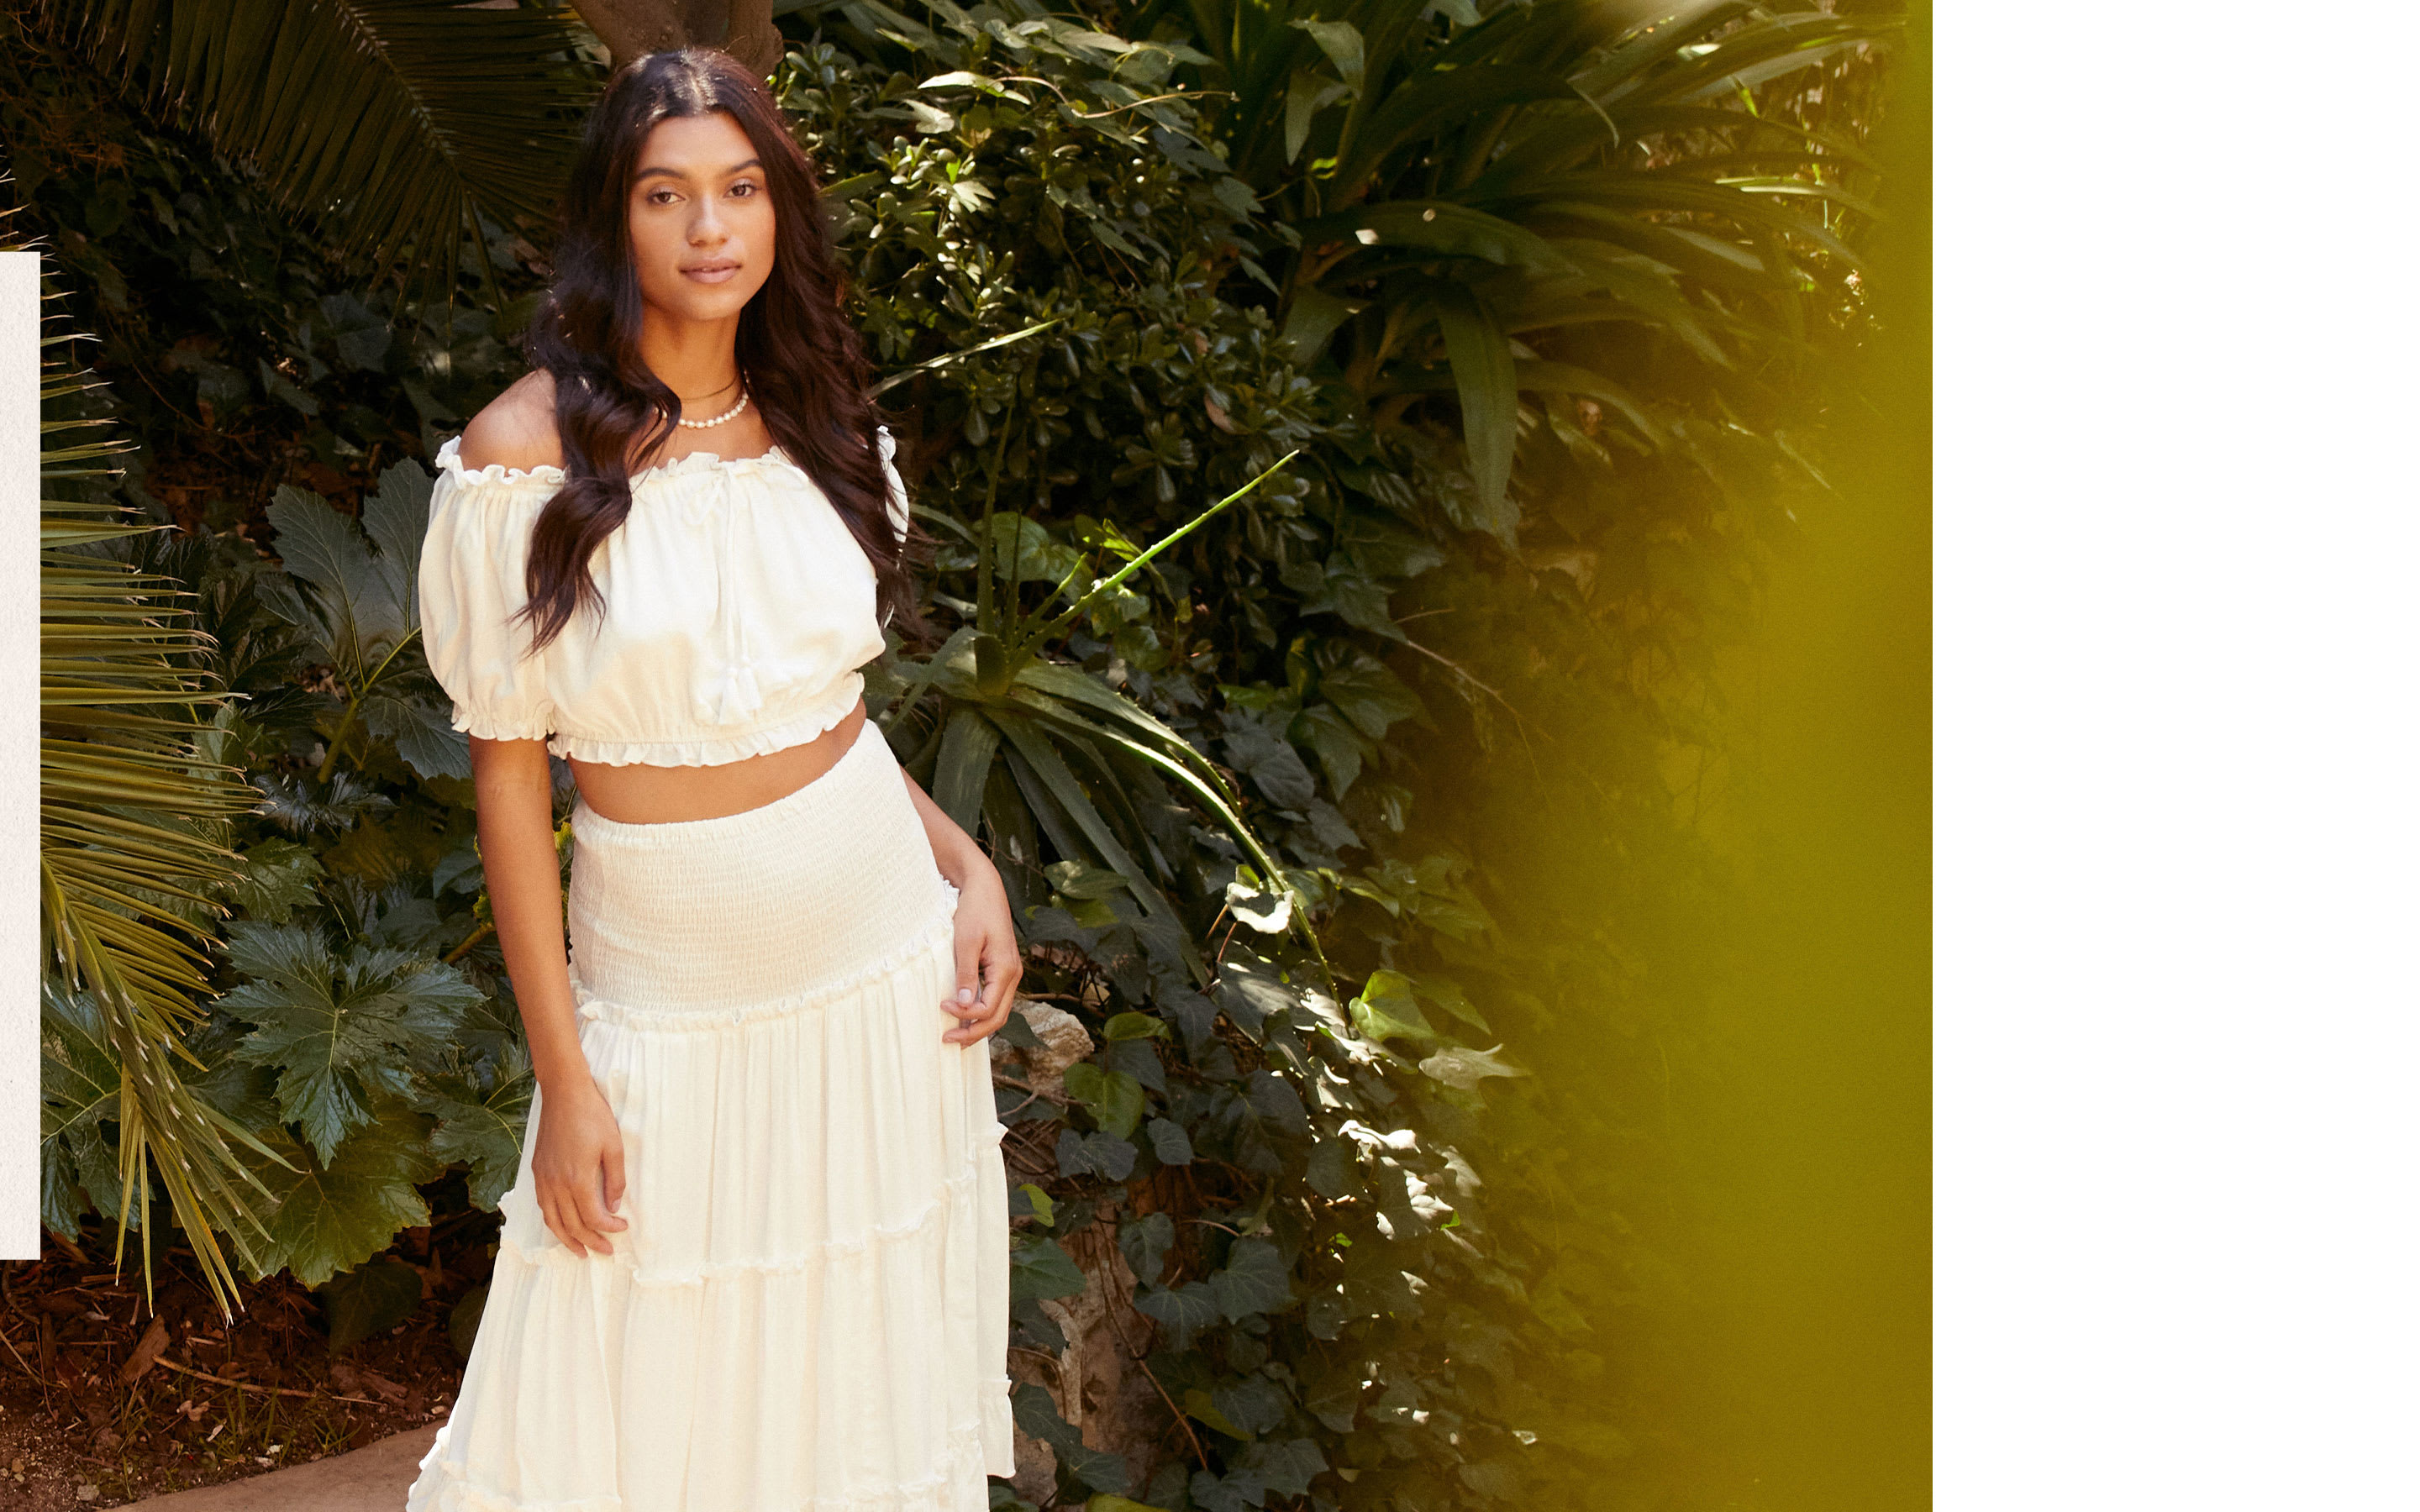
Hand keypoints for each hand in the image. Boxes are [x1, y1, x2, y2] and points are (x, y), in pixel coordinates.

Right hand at [530, 1077, 629, 1257]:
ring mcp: (543, 1178)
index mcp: (577, 1179)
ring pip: (552, 1220)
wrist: (564, 1094)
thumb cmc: (592, 1116)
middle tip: (605, 1252)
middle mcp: (556, 1183)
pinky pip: (543, 1206)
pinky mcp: (537, 1171)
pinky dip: (553, 1222)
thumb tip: (614, 1206)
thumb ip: (615, 1179)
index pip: (593, 1217)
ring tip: (581, 1251)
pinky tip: (563, 1226)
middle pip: (571, 1225)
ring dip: (567, 1239)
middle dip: (590, 1242)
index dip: (608, 1228)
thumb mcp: (614, 1146)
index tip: (622, 1228)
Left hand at [941, 854, 1021, 1045]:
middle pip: (997, 1017)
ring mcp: (1009, 973)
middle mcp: (1013, 974)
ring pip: (998, 1011)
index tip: (941, 1006)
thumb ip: (966, 974)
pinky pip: (995, 999)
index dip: (965, 1015)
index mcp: (1006, 969)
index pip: (989, 1008)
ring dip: (977, 1026)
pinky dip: (981, 1013)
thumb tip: (965, 1005)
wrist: (984, 888)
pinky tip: (964, 1016)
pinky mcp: (1001, 969)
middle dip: (973, 1033)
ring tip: (955, 1036)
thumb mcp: (966, 941)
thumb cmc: (974, 910)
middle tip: (947, 1040)